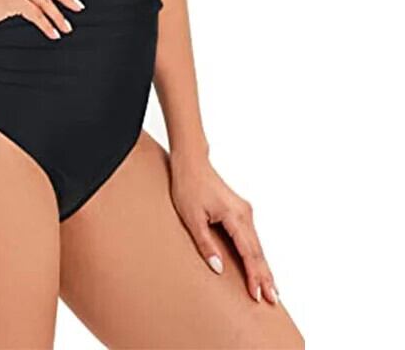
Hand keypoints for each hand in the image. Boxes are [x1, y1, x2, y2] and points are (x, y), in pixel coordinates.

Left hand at [169, 153, 279, 304]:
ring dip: (263, 266)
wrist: (191, 162)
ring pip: (257, 244)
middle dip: (265, 276)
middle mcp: (244, 213)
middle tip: (273, 299)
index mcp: (234, 216)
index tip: (258, 294)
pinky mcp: (240, 210)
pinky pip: (252, 237)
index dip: (253, 275)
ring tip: (271, 288)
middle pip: (258, 250)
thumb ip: (205, 243)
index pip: (248, 252)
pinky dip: (257, 254)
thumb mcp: (191, 217)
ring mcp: (244, 211)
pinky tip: (259, 265)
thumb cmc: (188, 186)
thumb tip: (218, 268)